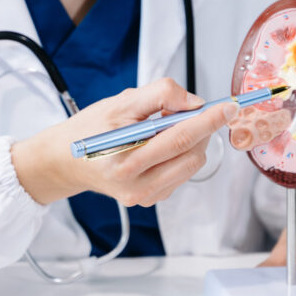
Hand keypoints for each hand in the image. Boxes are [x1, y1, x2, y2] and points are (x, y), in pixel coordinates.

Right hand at [11, 78, 237, 206]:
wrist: (65, 159)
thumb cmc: (90, 128)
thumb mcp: (121, 102)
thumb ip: (159, 95)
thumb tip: (195, 102)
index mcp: (126, 157)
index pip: (180, 136)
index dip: (209, 120)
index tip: (229, 107)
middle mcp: (135, 183)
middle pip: (192, 153)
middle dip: (204, 129)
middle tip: (196, 110)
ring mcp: (143, 196)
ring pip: (191, 165)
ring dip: (193, 142)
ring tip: (167, 128)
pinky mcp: (148, 200)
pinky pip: (180, 175)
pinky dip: (181, 156)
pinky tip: (160, 147)